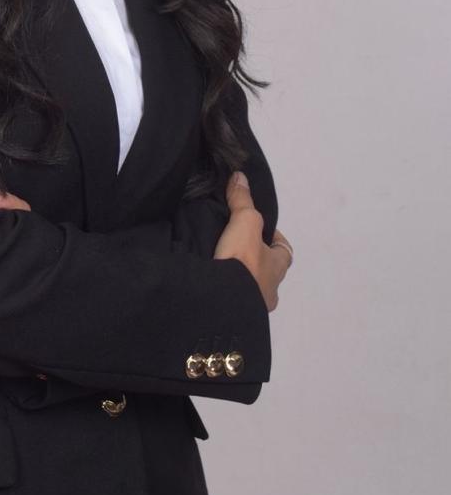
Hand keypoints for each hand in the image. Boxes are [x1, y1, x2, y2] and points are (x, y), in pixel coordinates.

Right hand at [213, 171, 292, 312]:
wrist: (221, 304)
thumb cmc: (242, 263)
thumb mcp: (244, 222)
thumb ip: (242, 201)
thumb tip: (240, 176)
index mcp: (278, 267)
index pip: (284, 250)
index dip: (274, 238)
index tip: (257, 228)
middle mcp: (270, 290)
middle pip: (267, 270)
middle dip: (254, 259)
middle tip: (234, 245)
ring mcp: (253, 307)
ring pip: (250, 288)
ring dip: (239, 278)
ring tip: (217, 263)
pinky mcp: (235, 317)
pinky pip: (233, 301)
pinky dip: (225, 292)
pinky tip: (210, 283)